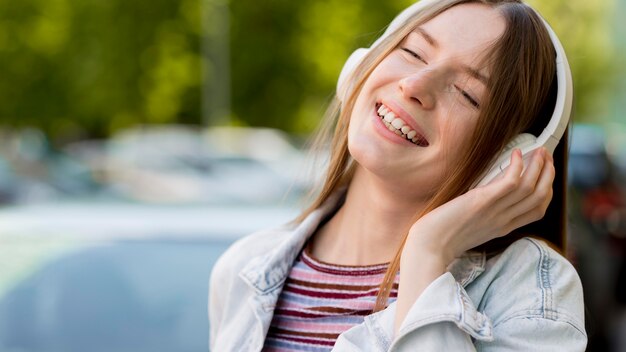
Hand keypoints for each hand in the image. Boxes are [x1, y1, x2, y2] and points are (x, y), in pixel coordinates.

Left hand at [404, 147, 554, 264]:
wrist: (429, 245)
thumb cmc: (443, 234)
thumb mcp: (472, 224)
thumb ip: (486, 212)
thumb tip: (489, 191)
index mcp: (503, 227)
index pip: (538, 210)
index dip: (547, 189)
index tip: (546, 173)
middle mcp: (504, 220)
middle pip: (539, 196)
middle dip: (548, 173)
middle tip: (546, 155)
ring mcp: (495, 211)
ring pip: (531, 187)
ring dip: (539, 166)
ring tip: (538, 150)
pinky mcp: (483, 201)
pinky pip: (511, 182)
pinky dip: (518, 166)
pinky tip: (516, 154)